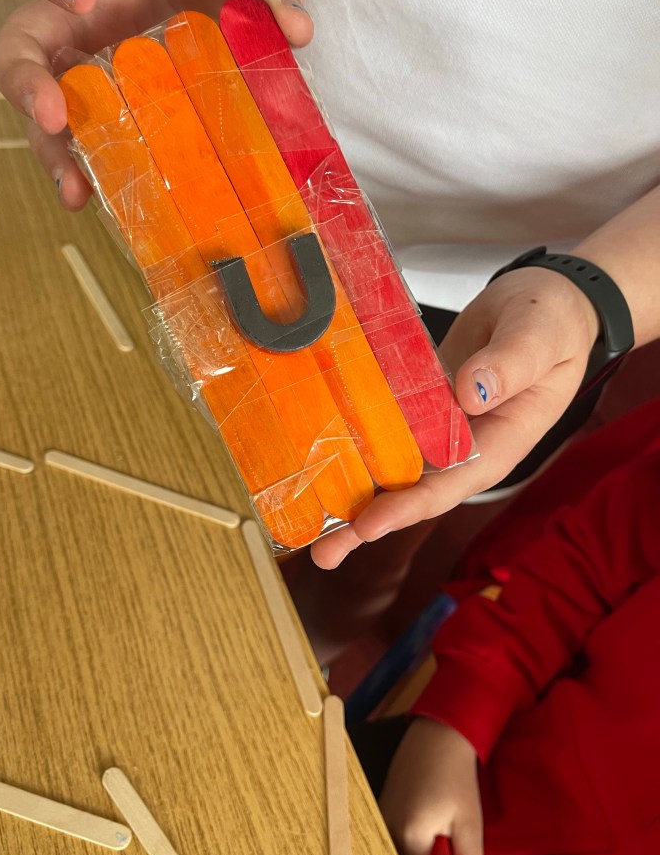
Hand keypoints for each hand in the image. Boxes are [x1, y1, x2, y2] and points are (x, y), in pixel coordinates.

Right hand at [0, 0, 312, 207]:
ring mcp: (81, 69)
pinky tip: (102, 200)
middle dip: (26, 81)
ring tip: (75, 185)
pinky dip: (92, 171)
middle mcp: (65, 18)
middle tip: (52, 113)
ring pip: (41, 110)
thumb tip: (296, 27)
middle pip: (18, 45)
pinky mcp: (104, 110)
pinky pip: (86, 142)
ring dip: (53, 149)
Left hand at [311, 266, 600, 567]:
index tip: (369, 525)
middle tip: (322, 551)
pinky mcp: (414, 407)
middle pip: (411, 493)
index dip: (408, 508)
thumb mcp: (537, 338)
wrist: (541, 302)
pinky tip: (313, 454)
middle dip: (365, 524)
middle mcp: (462, 448)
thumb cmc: (550, 323)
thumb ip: (510, 365)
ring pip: (388, 469)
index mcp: (498, 444)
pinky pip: (381, 430)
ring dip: (350, 493)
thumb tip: (472, 394)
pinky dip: (351, 444)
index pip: (450, 486)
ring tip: (304, 520)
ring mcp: (434, 430)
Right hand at [380, 717, 485, 854]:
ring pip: (399, 852)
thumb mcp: (470, 825)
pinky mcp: (379, 803)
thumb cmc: (458, 779)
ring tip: (438, 825)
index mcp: (410, 837)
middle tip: (450, 843)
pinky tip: (424, 815)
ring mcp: (380, 815)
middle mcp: (388, 829)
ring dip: (418, 851)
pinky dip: (408, 836)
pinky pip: (391, 835)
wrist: (439, 735)